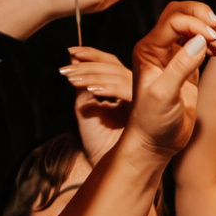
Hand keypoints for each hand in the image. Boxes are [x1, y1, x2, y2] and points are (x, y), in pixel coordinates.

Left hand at [62, 46, 133, 161]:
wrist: (104, 165)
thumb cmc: (97, 140)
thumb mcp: (85, 107)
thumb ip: (83, 85)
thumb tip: (74, 61)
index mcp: (124, 88)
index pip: (110, 64)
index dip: (92, 55)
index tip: (72, 51)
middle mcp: (136, 91)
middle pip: (116, 67)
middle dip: (91, 61)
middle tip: (70, 59)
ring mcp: (142, 100)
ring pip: (120, 76)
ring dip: (94, 74)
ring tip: (72, 77)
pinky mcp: (145, 110)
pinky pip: (127, 92)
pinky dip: (108, 88)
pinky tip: (91, 89)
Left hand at [125, 2, 215, 155]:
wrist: (156, 143)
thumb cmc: (153, 122)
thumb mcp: (164, 95)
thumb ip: (180, 67)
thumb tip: (200, 41)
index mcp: (147, 50)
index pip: (173, 21)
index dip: (194, 23)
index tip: (212, 38)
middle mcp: (157, 48)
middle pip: (179, 13)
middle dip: (200, 15)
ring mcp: (172, 55)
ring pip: (190, 24)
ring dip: (208, 27)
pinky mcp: (186, 65)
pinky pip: (199, 41)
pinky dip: (211, 40)